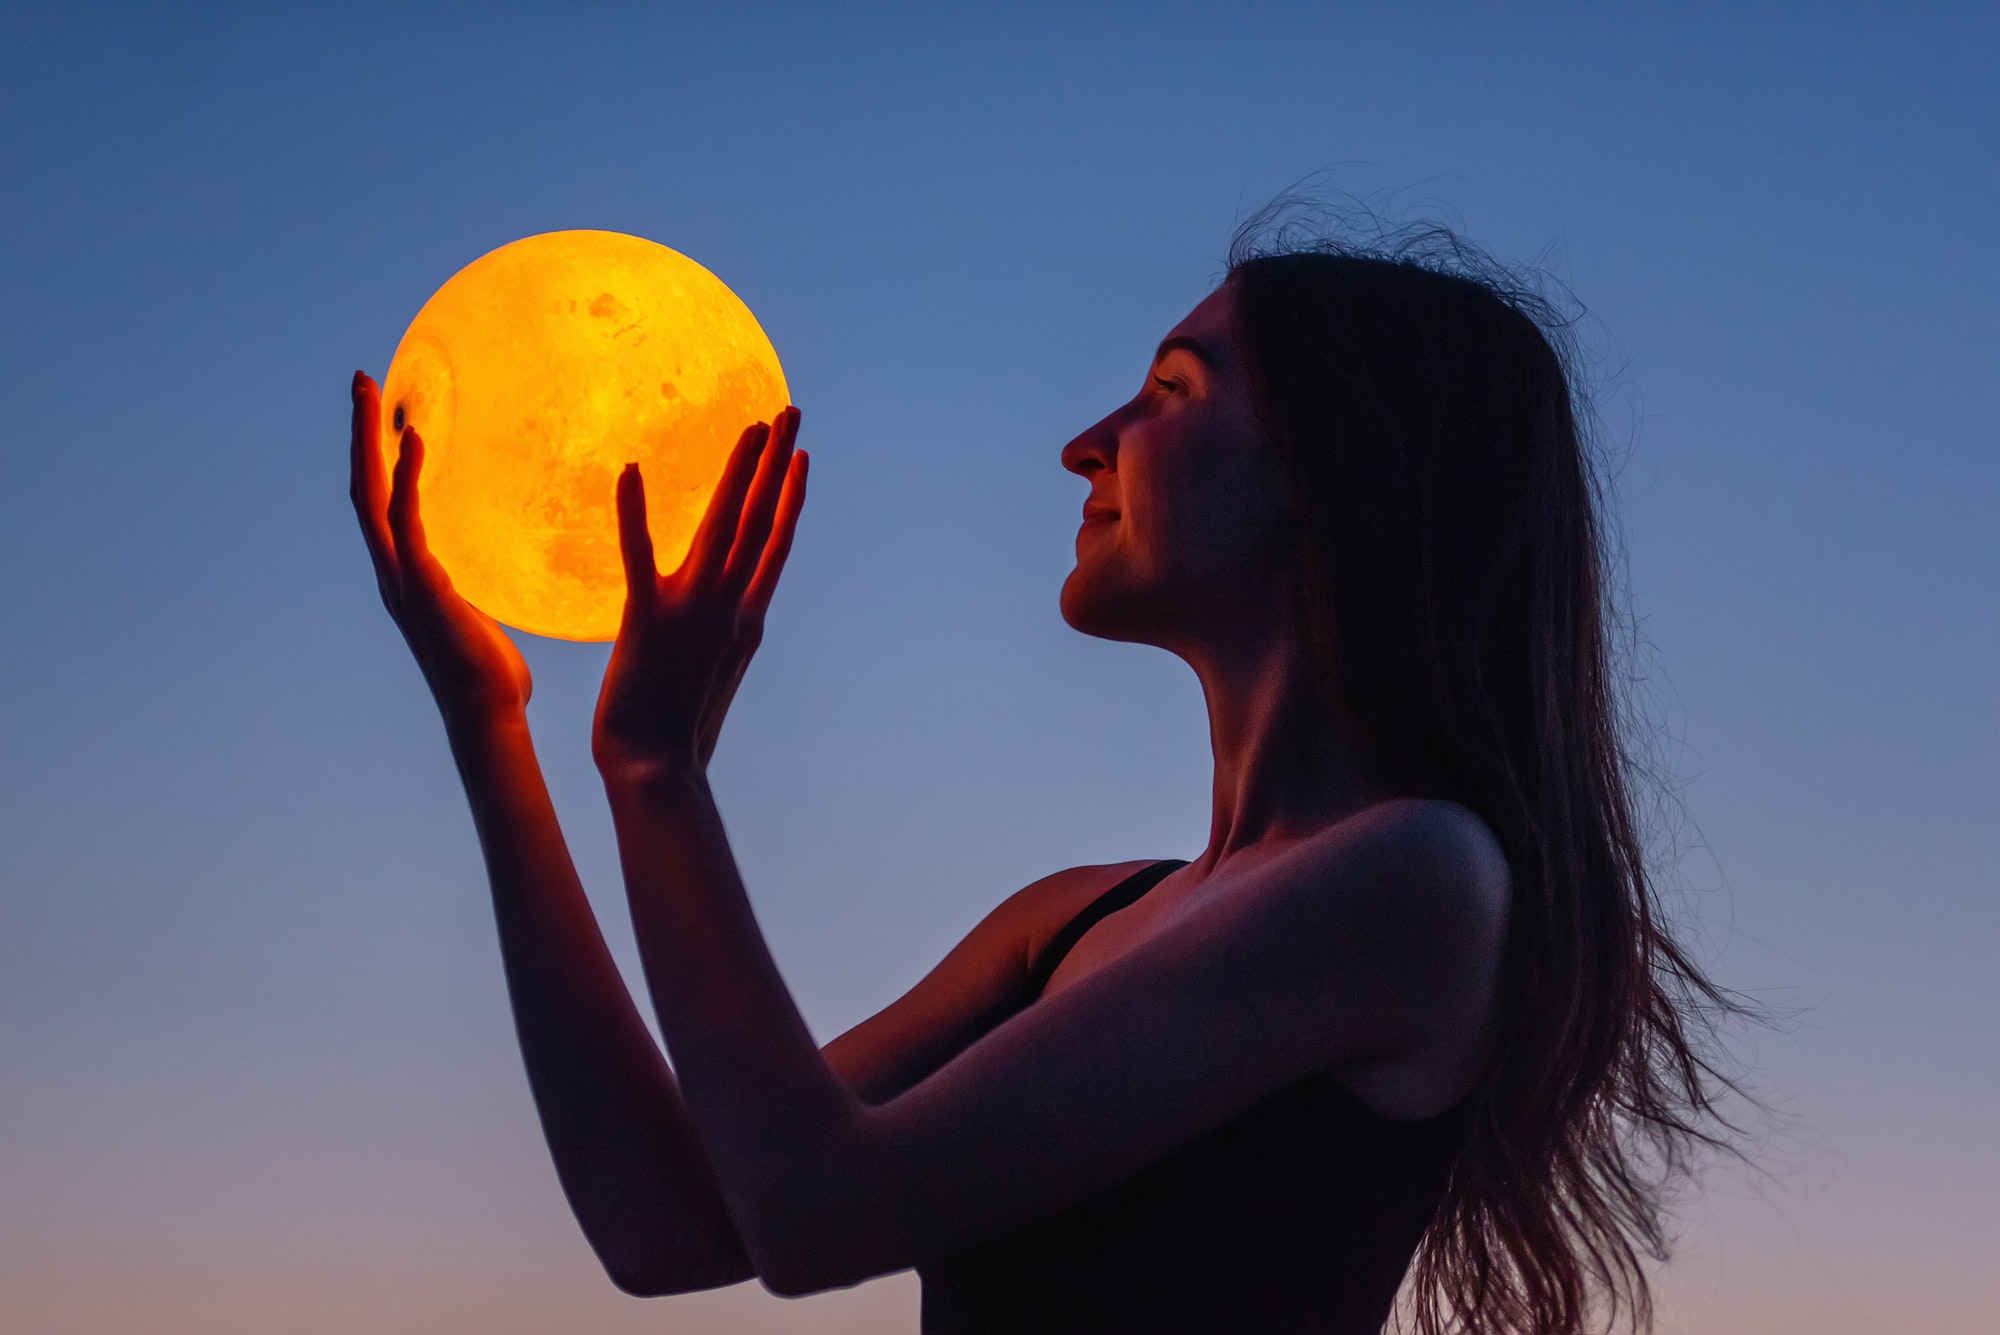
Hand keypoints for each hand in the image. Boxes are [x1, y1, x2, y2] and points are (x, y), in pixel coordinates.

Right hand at [350, 371, 531, 725]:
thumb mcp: (482, 621)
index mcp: (406, 576)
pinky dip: (406, 476)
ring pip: (370, 494)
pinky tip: (413, 438)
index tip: (383, 416)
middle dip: (359, 433)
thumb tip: (498, 588)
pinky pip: (406, 519)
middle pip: (362, 487)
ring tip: (369, 390)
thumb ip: (478, 596)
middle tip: (360, 380)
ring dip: (367, 439)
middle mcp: (392, 571)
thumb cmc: (493, 676)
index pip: (381, 505)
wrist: (488, 713)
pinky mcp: (421, 584)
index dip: (377, 459)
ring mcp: (400, 577)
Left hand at [593, 408, 807, 779]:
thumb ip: (718, 641)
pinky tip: (630, 469)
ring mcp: (694, 609)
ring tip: (751, 427)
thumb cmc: (676, 735)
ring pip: (722, 525)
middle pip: (761, 519)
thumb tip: (723, 622)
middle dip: (777, 463)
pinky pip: (639, 555)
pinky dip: (635, 511)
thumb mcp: (710, 678)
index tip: (800, 457)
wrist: (658, 770)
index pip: (775, 543)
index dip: (790, 496)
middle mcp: (731, 606)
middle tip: (789, 413)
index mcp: (747, 620)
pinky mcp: (646, 618)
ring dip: (738, 471)